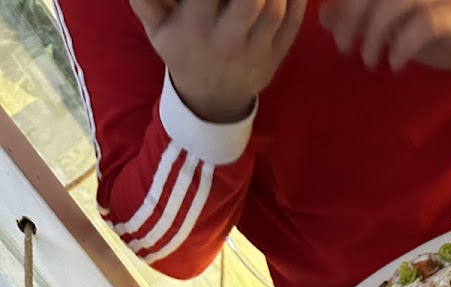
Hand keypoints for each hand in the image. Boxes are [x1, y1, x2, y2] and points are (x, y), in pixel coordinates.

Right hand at [130, 0, 306, 122]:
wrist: (211, 101)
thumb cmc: (183, 52)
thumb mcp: (157, 29)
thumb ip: (146, 0)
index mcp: (196, 29)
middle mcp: (228, 41)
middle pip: (249, 0)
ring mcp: (256, 51)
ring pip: (274, 10)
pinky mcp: (277, 56)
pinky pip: (293, 24)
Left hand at [319, 0, 450, 85]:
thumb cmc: (436, 32)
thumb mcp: (392, 25)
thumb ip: (360, 16)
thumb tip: (324, 17)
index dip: (344, 3)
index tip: (330, 28)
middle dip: (351, 15)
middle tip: (343, 46)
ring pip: (395, 1)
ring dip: (374, 32)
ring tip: (369, 60)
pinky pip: (424, 23)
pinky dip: (402, 45)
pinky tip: (395, 64)